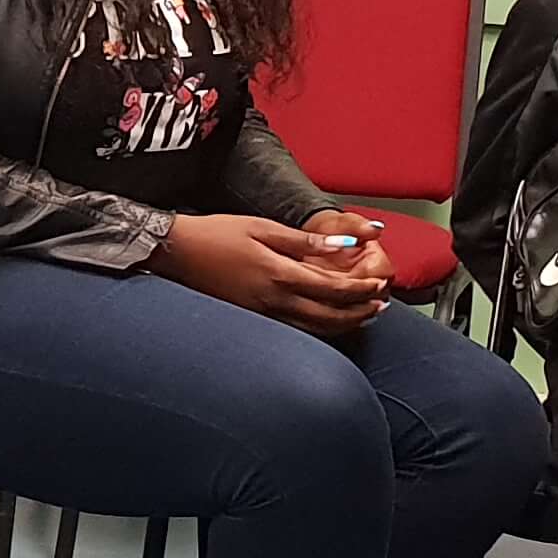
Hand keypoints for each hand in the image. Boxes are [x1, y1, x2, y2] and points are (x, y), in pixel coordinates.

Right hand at [155, 213, 391, 333]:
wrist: (177, 253)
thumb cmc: (217, 234)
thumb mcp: (262, 227)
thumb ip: (304, 241)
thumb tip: (342, 245)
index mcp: (278, 274)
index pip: (332, 288)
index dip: (360, 290)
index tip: (378, 285)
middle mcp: (273, 300)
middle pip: (328, 316)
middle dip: (358, 313)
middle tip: (380, 306)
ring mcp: (261, 313)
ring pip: (313, 329)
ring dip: (342, 325)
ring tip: (362, 317)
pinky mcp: (251, 318)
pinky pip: (293, 330)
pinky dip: (317, 329)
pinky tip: (326, 322)